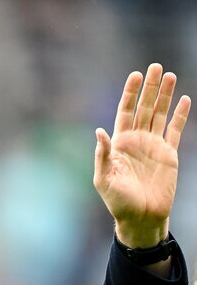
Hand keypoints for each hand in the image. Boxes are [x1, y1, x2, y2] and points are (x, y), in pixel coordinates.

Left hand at [94, 63, 190, 248]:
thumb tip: (100, 131)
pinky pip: (175, 130)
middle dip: (149, 88)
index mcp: (120, 145)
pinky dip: (180, 115)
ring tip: (170, 75)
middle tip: (155, 67)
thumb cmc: (118, 202)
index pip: (125, 112)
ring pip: (160, 115)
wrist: (141, 218)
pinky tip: (184, 99)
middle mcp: (136, 142)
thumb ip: (102, 155)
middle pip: (144, 108)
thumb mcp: (104, 179)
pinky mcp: (168, 154)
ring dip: (165, 96)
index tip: (135, 75)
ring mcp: (153, 146)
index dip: (130, 94)